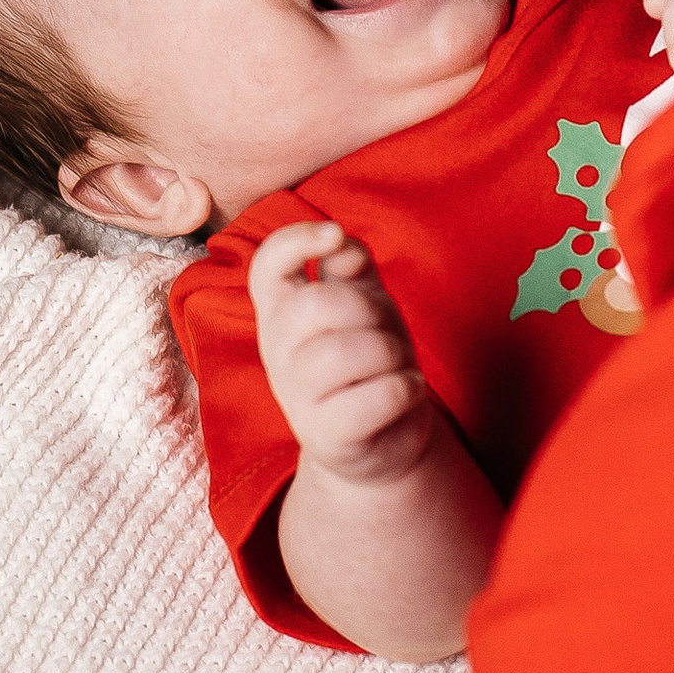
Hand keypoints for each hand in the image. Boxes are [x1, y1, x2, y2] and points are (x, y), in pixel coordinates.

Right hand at [247, 223, 434, 484]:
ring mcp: (296, 396)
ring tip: (396, 365)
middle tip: (385, 330)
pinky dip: (407, 388)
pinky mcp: (325, 436)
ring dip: (392, 353)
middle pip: (317, 305)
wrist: (382, 439)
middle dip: (370, 310)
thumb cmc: (370, 358)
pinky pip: (379, 396)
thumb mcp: (362, 302)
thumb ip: (348, 265)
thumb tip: (341, 245)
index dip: (296, 238)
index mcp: (281, 311)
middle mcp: (276, 351)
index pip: (267, 264)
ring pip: (350, 352)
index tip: (334, 233)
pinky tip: (404, 392)